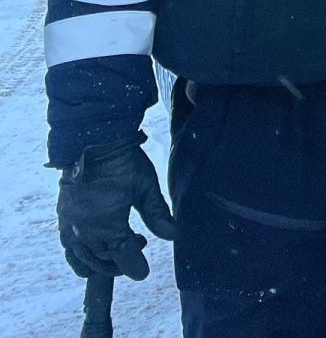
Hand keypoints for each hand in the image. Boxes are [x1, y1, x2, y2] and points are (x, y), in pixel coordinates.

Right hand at [56, 139, 176, 280]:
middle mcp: (84, 232)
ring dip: (102, 260)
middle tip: (139, 246)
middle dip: (121, 262)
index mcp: (107, 226)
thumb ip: (158, 214)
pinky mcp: (63, 219)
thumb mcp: (146, 188)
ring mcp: (70, 227)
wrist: (91, 143)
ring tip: (121, 243)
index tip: (144, 272)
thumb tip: (173, 235)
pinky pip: (69, 248)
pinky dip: (82, 254)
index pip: (123, 258)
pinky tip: (95, 246)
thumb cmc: (121, 163)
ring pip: (84, 258)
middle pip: (102, 262)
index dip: (135, 267)